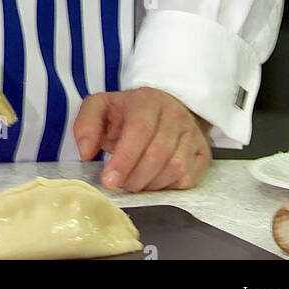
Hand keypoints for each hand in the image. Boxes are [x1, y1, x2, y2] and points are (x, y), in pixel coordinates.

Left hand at [73, 87, 212, 191]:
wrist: (161, 108)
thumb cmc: (126, 113)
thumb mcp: (100, 108)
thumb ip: (86, 125)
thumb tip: (85, 153)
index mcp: (147, 100)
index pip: (140, 131)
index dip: (125, 159)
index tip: (109, 181)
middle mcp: (175, 114)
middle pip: (158, 153)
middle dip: (135, 177)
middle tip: (120, 185)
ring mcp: (192, 133)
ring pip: (175, 168)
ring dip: (151, 184)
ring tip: (135, 183)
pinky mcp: (202, 152)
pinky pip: (188, 178)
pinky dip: (169, 188)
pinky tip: (154, 182)